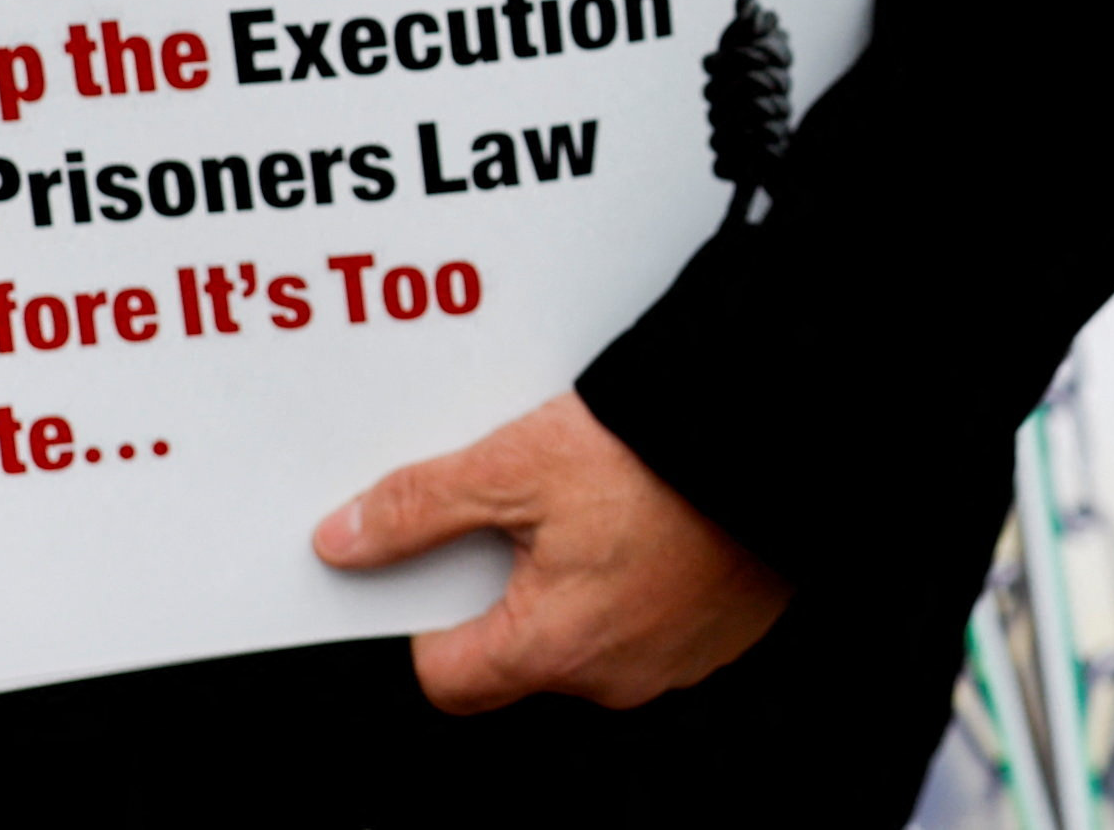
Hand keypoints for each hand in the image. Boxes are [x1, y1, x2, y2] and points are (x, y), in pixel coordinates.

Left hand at [313, 389, 787, 712]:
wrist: (772, 436)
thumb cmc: (648, 456)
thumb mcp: (512, 466)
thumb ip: (419, 508)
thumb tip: (341, 543)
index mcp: (554, 648)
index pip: (448, 676)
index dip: (423, 613)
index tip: (426, 552)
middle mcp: (614, 676)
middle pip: (516, 648)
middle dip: (499, 577)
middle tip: (505, 498)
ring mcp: (673, 660)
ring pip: (583, 627)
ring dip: (565, 568)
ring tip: (574, 487)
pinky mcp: (717, 628)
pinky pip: (643, 612)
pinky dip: (626, 567)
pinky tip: (631, 502)